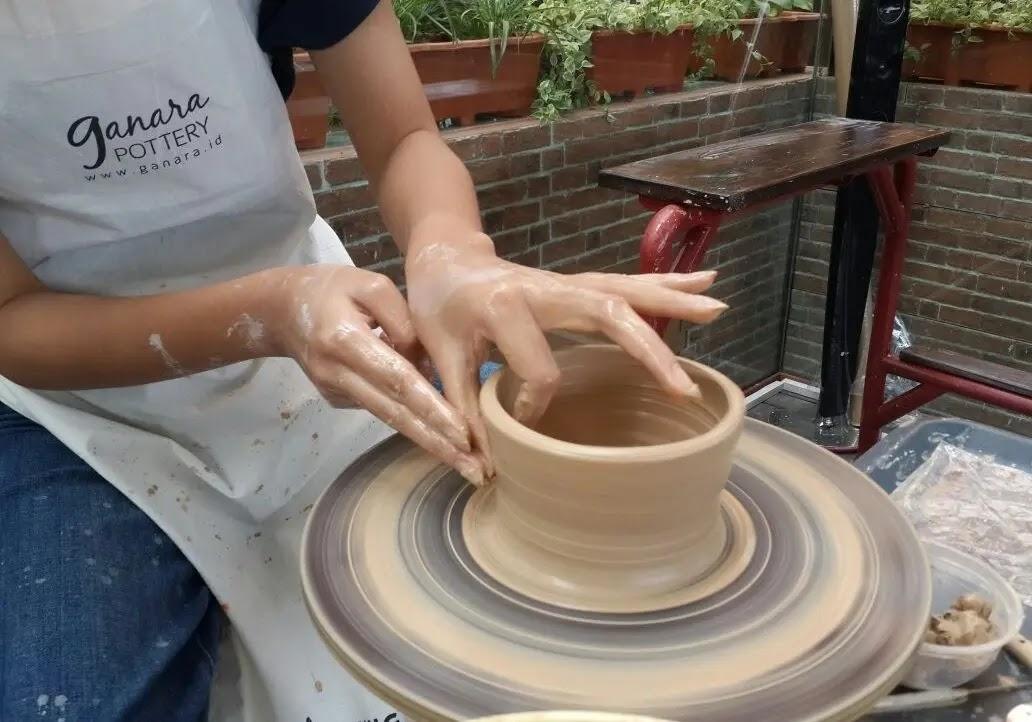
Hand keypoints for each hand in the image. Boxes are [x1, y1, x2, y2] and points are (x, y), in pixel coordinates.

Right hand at [270, 265, 481, 484]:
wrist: (279, 309)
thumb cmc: (331, 288)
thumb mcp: (370, 284)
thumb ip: (404, 321)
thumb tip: (429, 367)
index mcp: (344, 340)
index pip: (397, 380)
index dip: (431, 408)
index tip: (463, 434)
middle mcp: (337, 373)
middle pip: (395, 413)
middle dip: (438, 444)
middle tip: (475, 470)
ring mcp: (335, 391)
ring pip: (390, 419)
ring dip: (431, 443)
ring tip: (469, 466)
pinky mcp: (337, 399)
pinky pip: (381, 407)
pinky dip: (411, 420)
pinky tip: (441, 432)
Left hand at [404, 234, 727, 471]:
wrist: (445, 257)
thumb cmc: (438, 307)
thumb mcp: (440, 357)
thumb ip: (460, 410)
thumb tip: (482, 472)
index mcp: (504, 306)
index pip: (539, 368)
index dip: (533, 404)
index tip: (521, 422)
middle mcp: (544, 288)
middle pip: (606, 314)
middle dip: (648, 350)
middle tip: (683, 387)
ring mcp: (566, 283)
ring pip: (626, 291)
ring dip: (673, 301)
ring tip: (719, 309)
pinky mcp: (578, 285)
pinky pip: (627, 284)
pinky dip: (666, 284)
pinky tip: (706, 280)